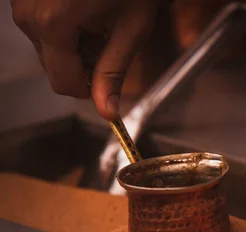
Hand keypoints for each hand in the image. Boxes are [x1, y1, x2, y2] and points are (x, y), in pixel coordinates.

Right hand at [11, 0, 160, 120]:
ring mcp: (20, 2)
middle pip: (55, 66)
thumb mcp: (131, 28)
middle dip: (85, 63)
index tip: (111, 76)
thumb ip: (114, 72)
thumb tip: (107, 112)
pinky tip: (86, 7)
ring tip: (100, 17)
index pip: (64, 83)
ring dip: (76, 44)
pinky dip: (66, 26)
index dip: (92, 87)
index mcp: (54, 25)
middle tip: (111, 37)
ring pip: (48, 47)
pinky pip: (42, 25)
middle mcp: (27, 15)